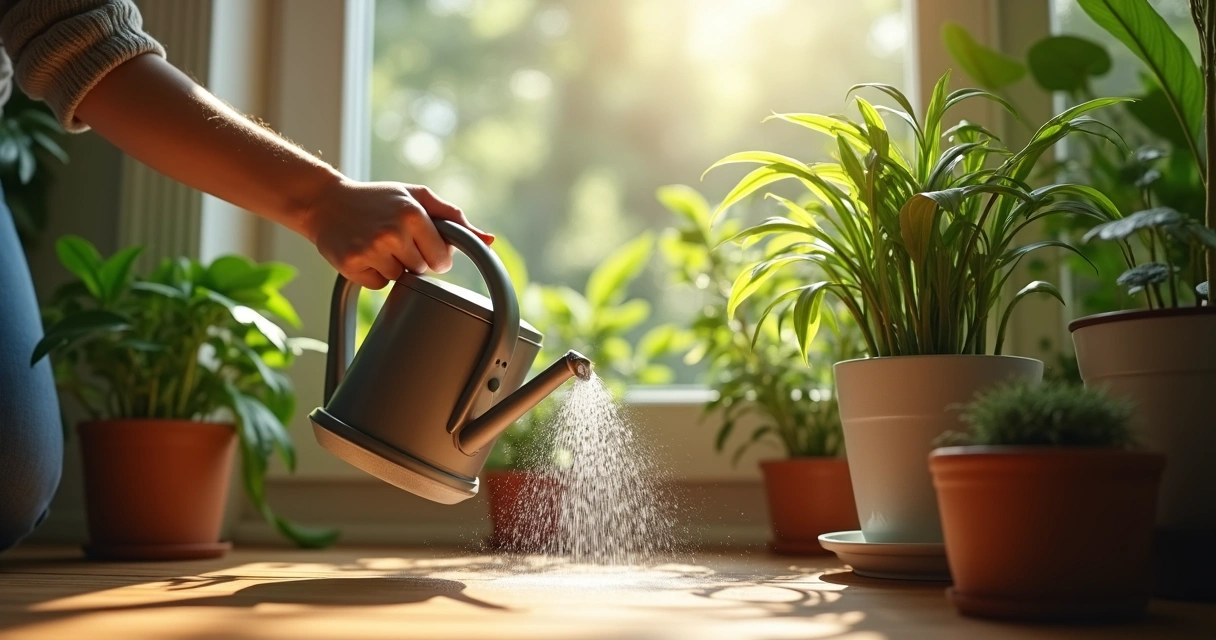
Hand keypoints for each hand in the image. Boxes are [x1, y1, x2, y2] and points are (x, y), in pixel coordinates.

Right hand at [302, 179, 493, 289]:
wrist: (326, 202)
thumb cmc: (378, 198)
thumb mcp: (416, 197)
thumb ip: (453, 217)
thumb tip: (489, 240)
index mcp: (414, 215)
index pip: (442, 260)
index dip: (435, 255)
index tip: (422, 243)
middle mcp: (393, 233)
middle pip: (422, 271)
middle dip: (414, 260)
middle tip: (395, 240)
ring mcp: (371, 250)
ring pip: (400, 279)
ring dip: (393, 267)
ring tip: (377, 243)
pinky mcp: (352, 265)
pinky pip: (378, 285)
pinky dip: (374, 274)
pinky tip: (364, 253)